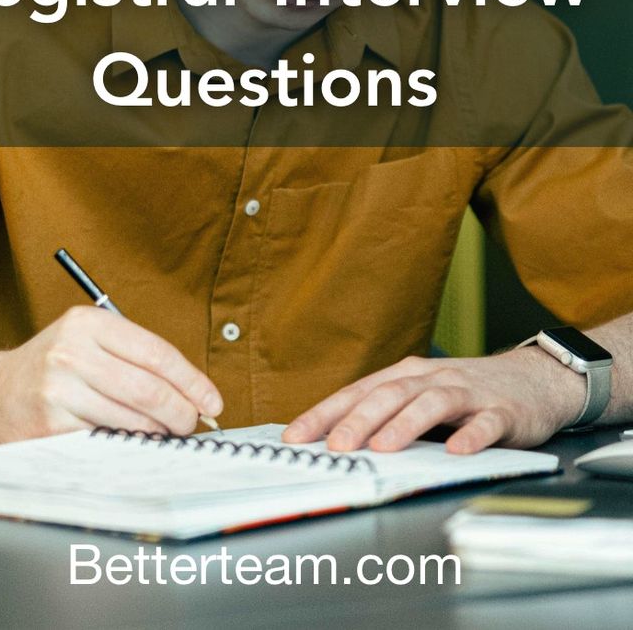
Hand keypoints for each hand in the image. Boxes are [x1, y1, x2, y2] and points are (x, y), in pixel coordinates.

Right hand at [0, 306, 221, 443]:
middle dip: (181, 411)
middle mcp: (72, 351)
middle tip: (192, 423)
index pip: (156, 352)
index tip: (211, 400)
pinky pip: (107, 438)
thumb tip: (192, 390)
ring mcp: (59, 389)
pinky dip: (130, 442)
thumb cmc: (55, 366)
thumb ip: (135, 356)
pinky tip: (137, 440)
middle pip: (148, 388)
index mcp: (89, 322)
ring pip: (132, 417)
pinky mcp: (51, 424)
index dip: (191, 380)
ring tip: (166, 432)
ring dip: (159, 431)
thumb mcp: (89, 340)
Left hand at [282, 349, 586, 453]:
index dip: (323, 414)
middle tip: (334, 448)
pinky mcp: (503, 411)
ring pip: (432, 403)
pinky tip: (457, 452)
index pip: (356, 393)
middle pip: (389, 395)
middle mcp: (432, 379)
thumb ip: (385, 416)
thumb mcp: (420, 397)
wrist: (534, 379)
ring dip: (405, 425)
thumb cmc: (465, 394)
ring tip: (384, 448)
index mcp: (406, 377)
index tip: (294, 438)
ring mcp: (468, 393)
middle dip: (358, 421)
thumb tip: (331, 442)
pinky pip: (486, 424)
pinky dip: (471, 437)